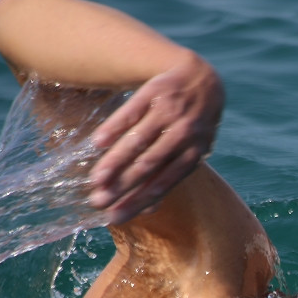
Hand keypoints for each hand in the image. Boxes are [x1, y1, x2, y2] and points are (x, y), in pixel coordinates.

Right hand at [88, 52, 224, 223]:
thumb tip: (149, 210)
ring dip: (115, 162)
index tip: (114, 217)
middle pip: (148, 165)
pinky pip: (130, 112)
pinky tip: (97, 143)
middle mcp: (184, 133)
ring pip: (138, 141)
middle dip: (122, 186)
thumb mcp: (193, 150)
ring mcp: (169, 112)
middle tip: (98, 202)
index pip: (163, 183)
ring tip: (95, 180)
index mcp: (195, 153)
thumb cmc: (192, 126)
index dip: (138, 202)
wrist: (201, 79)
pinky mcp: (154, 92)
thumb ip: (171, 175)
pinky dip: (113, 128)